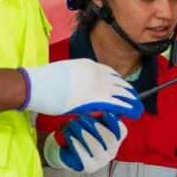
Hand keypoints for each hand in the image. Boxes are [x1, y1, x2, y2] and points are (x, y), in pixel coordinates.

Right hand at [19, 59, 143, 118]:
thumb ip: (78, 79)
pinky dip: (128, 107)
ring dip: (131, 100)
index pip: (109, 73)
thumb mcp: (66, 73)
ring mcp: (98, 85)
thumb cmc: (45, 81)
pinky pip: (118, 103)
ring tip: (138, 107)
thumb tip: (83, 89)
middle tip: (134, 98)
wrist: (38, 85)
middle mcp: (97, 73)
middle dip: (127, 91)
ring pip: (121, 93)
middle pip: (118, 82)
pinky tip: (135, 112)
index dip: (118, 82)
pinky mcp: (97, 98)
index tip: (123, 87)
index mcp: (88, 65)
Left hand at [42, 112, 128, 172]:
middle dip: (97, 127)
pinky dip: (77, 144)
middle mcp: (112, 151)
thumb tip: (97, 100)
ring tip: (73, 125)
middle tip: (83, 118)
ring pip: (98, 147)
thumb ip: (96, 115)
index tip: (103, 113)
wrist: (68, 154)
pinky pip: (85, 155)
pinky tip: (70, 136)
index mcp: (115, 140)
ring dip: (84, 134)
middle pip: (110, 139)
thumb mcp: (90, 124)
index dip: (114, 122)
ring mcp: (102, 160)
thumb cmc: (80, 135)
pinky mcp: (90, 167)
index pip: (121, 131)